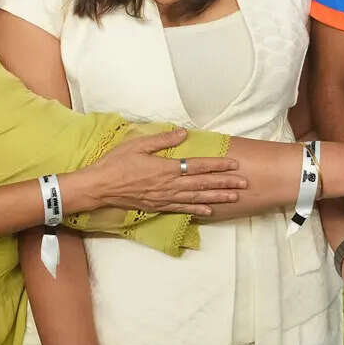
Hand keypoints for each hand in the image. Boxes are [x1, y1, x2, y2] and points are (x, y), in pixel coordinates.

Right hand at [77, 129, 244, 215]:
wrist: (99, 187)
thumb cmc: (116, 163)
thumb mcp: (138, 144)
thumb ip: (163, 139)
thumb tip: (183, 133)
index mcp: (166, 168)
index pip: (198, 166)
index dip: (218, 165)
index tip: (234, 164)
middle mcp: (169, 185)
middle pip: (202, 183)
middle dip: (225, 183)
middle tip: (244, 183)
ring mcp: (164, 198)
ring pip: (196, 197)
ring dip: (217, 197)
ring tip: (234, 197)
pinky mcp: (158, 206)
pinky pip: (182, 209)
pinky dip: (197, 210)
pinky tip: (209, 211)